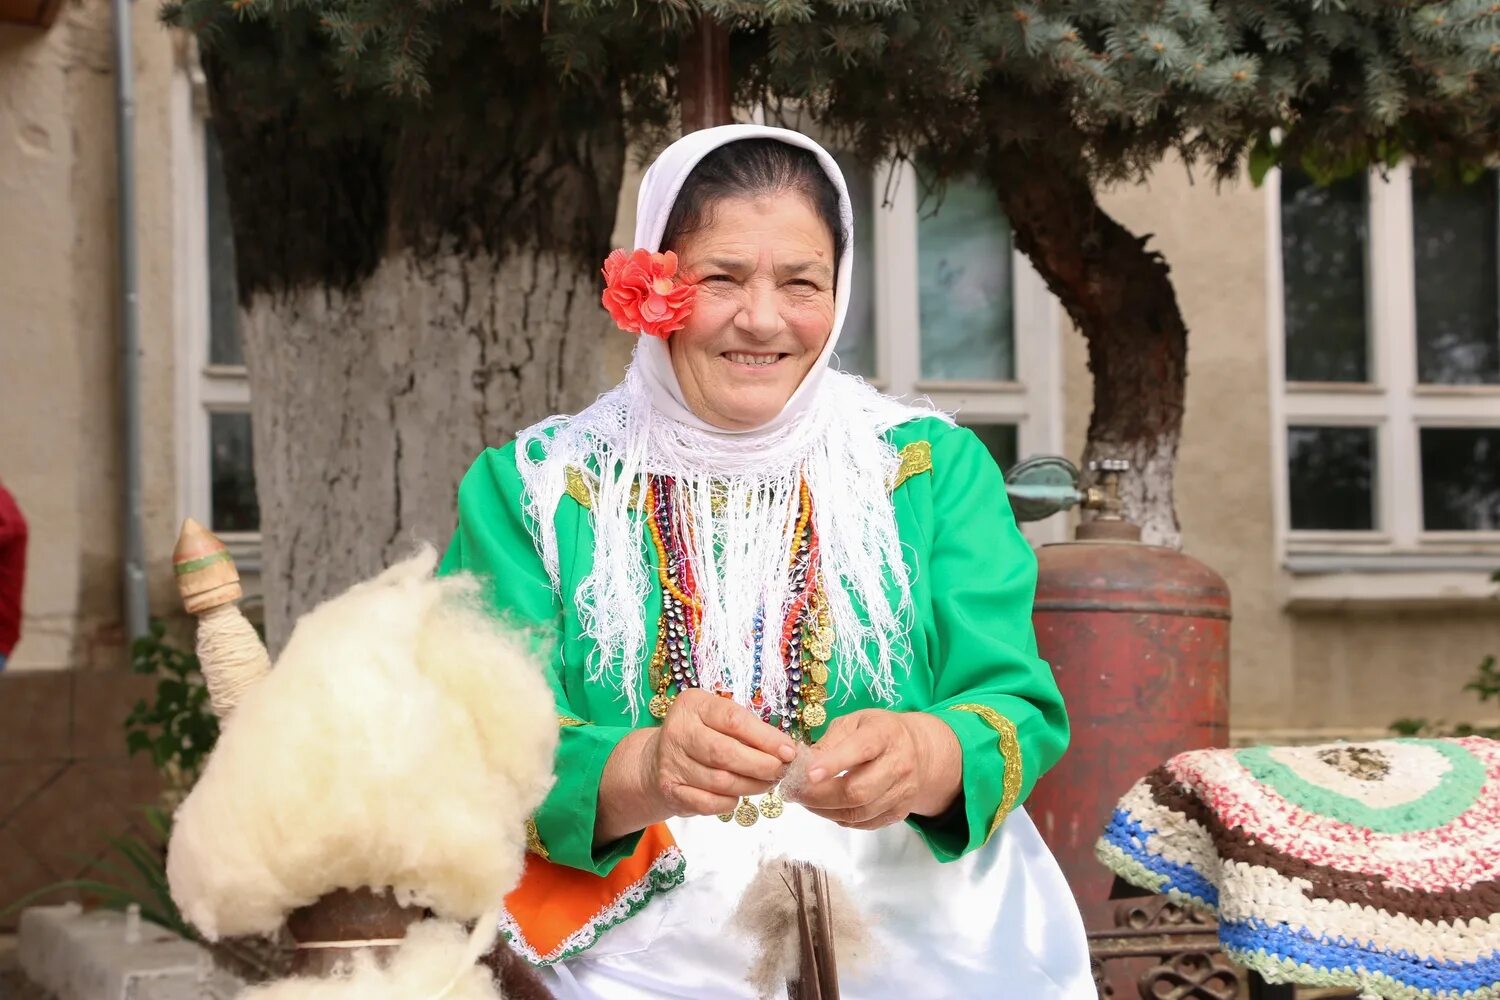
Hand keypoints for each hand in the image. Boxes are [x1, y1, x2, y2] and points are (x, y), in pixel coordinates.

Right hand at [596, 689, 795, 842]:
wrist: (656, 761)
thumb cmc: (700, 736)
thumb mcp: (718, 719)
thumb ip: (748, 729)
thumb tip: (786, 750)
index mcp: (693, 705)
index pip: (734, 720)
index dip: (766, 738)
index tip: (789, 751)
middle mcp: (678, 731)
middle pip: (726, 753)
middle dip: (761, 765)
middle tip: (781, 771)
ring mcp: (671, 762)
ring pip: (721, 781)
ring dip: (751, 786)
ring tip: (766, 783)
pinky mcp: (671, 790)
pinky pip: (708, 803)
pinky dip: (729, 802)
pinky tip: (738, 795)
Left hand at [795, 710, 961, 830]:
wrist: (919, 751)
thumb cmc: (878, 732)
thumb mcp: (854, 723)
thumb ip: (829, 741)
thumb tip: (800, 763)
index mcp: (885, 734)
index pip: (861, 750)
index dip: (833, 763)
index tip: (808, 773)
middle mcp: (899, 764)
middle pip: (858, 791)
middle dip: (820, 796)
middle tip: (794, 792)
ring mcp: (902, 791)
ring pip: (859, 812)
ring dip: (825, 811)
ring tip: (805, 800)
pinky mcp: (899, 812)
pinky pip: (864, 823)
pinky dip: (839, 819)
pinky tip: (826, 808)